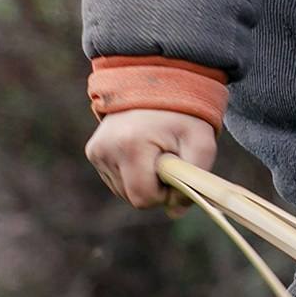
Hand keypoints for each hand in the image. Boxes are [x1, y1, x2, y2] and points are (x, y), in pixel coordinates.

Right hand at [85, 109, 218, 209]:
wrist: (157, 84)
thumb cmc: (184, 114)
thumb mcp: (202, 142)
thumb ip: (195, 180)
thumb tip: (175, 212)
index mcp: (131, 146)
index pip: (144, 198)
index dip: (164, 195)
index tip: (177, 174)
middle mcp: (106, 150)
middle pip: (132, 198)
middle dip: (155, 189)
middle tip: (170, 162)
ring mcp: (96, 151)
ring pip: (123, 191)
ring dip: (144, 181)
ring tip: (156, 153)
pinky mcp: (94, 151)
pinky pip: (116, 180)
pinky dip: (133, 174)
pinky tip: (143, 152)